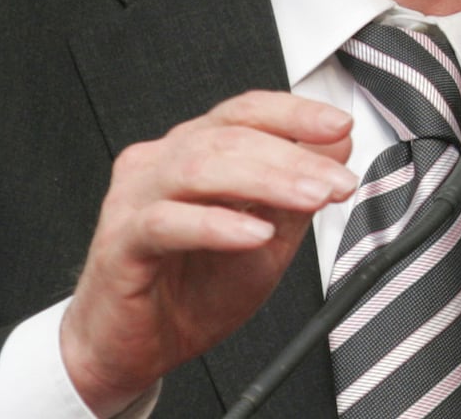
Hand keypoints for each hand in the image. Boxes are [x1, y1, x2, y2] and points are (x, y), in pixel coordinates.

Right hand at [59, 91, 355, 416]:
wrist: (142, 349)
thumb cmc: (197, 288)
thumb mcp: (270, 234)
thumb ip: (300, 187)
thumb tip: (340, 142)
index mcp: (195, 148)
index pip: (247, 111)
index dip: (295, 112)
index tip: (341, 125)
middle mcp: (162, 162)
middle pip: (232, 137)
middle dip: (295, 157)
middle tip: (339, 182)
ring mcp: (134, 198)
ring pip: (201, 168)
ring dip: (267, 181)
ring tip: (312, 199)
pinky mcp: (119, 242)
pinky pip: (166, 222)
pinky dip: (217, 224)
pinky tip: (254, 233)